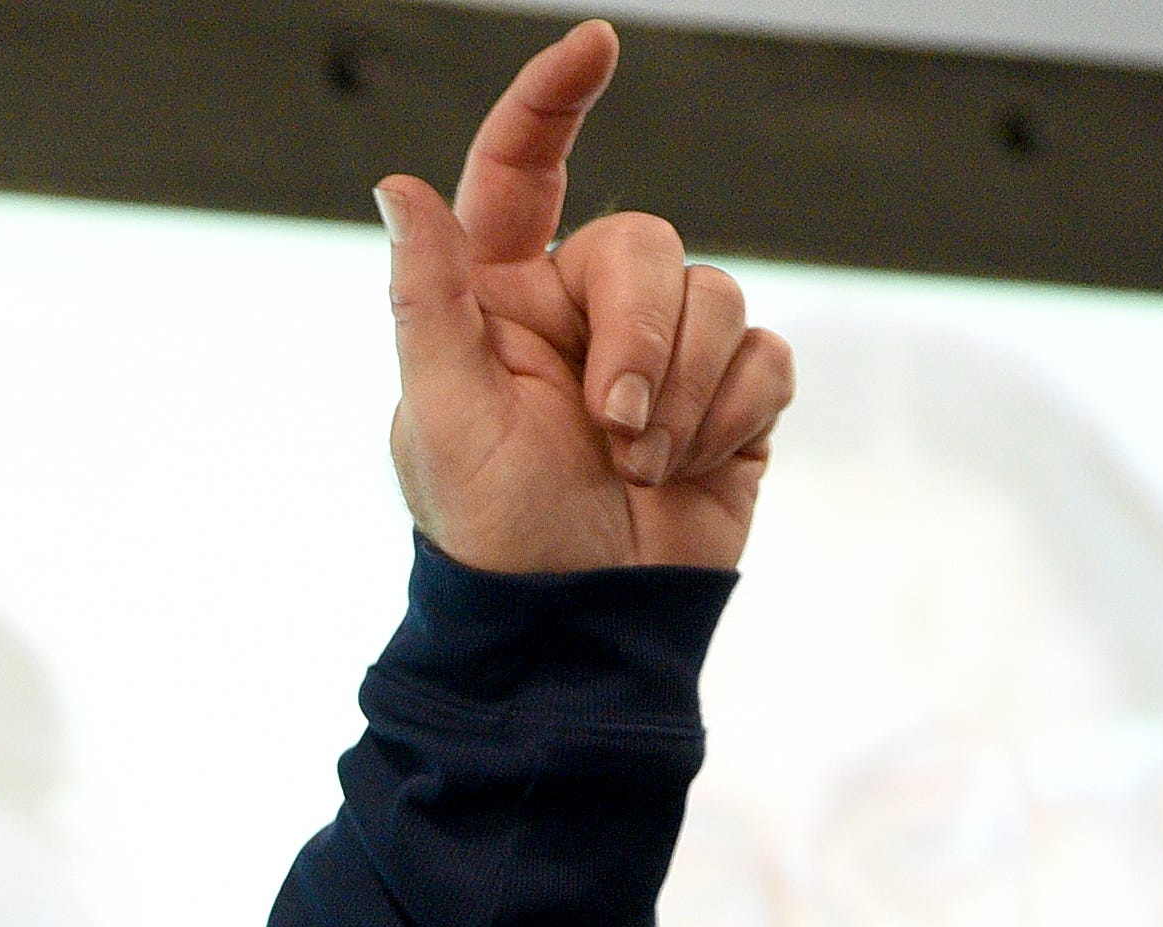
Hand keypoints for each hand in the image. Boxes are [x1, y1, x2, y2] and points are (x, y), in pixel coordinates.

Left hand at [379, 19, 792, 573]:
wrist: (579, 632)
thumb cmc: (496, 536)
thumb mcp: (444, 420)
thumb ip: (428, 299)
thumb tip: (395, 185)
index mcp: (497, 301)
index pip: (519, 173)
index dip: (551, 101)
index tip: (593, 46)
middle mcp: (582, 313)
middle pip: (647, 245)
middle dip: (641, 335)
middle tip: (612, 429)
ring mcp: (661, 353)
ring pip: (719, 295)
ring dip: (685, 390)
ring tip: (640, 466)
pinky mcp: (730, 397)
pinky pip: (767, 355)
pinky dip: (734, 414)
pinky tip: (692, 470)